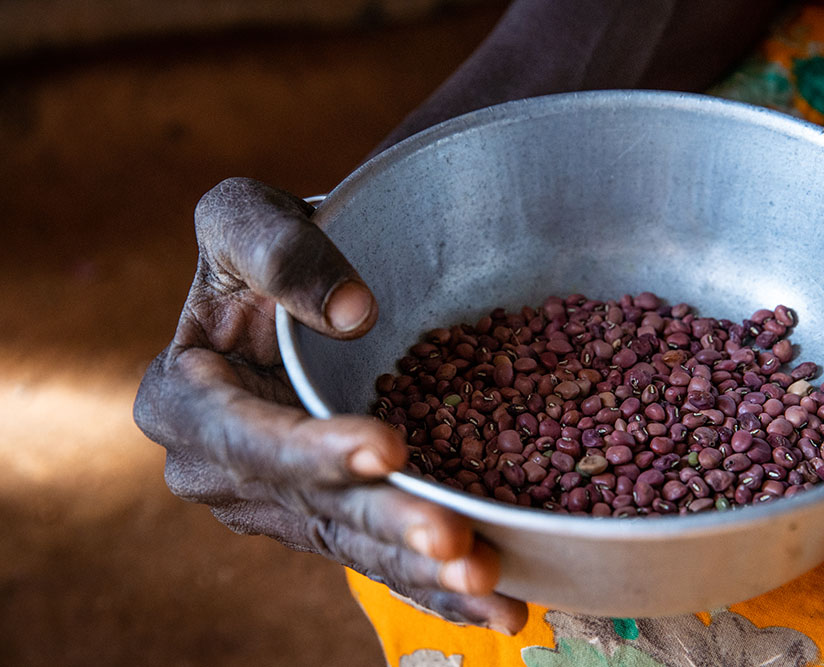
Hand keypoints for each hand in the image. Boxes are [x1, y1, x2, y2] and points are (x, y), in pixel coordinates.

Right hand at [133, 177, 527, 633]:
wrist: (292, 294)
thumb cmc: (262, 249)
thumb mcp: (243, 217)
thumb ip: (275, 247)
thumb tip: (350, 311)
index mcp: (183, 398)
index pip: (247, 435)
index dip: (312, 449)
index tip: (388, 447)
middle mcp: (222, 469)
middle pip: (310, 506)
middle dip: (385, 527)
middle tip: (456, 545)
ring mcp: (276, 503)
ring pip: (351, 544)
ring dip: (420, 571)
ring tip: (492, 587)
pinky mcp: (322, 519)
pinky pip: (375, 558)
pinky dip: (433, 586)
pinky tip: (494, 609)